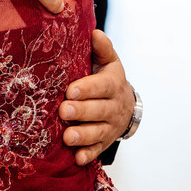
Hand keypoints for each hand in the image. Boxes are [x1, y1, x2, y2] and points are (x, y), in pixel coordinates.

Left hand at [60, 31, 133, 164]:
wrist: (126, 105)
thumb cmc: (108, 79)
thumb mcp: (108, 62)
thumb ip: (102, 48)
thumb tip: (94, 32)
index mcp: (113, 84)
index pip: (102, 86)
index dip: (88, 88)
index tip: (70, 89)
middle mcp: (113, 107)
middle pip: (99, 111)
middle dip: (82, 112)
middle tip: (64, 111)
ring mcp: (109, 127)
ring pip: (97, 132)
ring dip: (83, 135)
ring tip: (67, 136)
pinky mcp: (104, 142)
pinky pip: (97, 150)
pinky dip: (88, 155)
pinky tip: (77, 158)